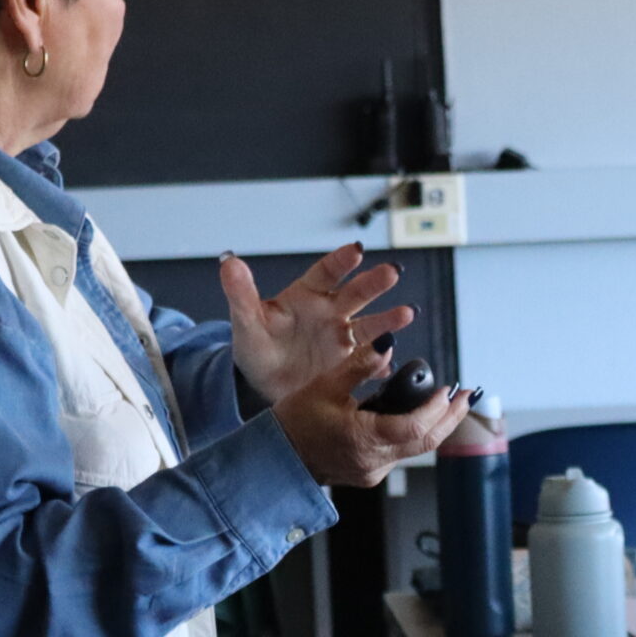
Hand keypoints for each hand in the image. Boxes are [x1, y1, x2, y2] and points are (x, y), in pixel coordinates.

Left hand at [223, 243, 413, 404]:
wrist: (264, 386)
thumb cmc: (256, 348)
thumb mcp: (245, 322)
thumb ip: (240, 294)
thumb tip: (229, 262)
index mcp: (306, 296)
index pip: (325, 274)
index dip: (340, 262)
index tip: (355, 251)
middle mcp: (330, 313)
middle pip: (356, 294)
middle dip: (374, 283)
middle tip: (391, 272)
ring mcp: (343, 339)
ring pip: (370, 326)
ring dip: (388, 320)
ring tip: (406, 313)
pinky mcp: (350, 364)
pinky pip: (369, 361)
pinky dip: (379, 361)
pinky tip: (388, 360)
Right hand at [274, 340, 467, 488]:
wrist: (276, 459)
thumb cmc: (294, 423)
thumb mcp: (324, 385)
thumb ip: (359, 364)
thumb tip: (388, 342)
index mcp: (362, 440)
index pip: (415, 428)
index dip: (437, 409)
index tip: (450, 390)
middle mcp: (373, 461)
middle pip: (427, 442)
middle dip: (452, 417)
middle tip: (468, 395)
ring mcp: (374, 471)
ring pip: (417, 449)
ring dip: (437, 424)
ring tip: (452, 401)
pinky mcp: (371, 473)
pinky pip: (402, 452)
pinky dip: (416, 433)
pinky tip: (423, 415)